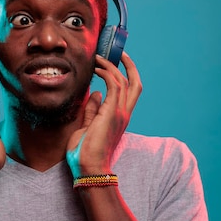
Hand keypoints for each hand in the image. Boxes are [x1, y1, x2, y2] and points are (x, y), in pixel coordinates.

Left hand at [66, 52, 141, 177]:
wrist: (88, 168)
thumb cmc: (85, 153)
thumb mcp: (87, 127)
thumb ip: (92, 111)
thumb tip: (95, 94)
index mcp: (120, 118)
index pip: (130, 91)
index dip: (126, 74)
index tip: (115, 62)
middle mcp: (124, 114)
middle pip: (135, 83)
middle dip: (128, 65)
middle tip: (118, 52)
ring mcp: (120, 113)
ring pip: (125, 81)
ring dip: (112, 66)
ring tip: (98, 58)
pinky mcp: (112, 113)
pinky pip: (114, 86)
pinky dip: (107, 74)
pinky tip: (97, 69)